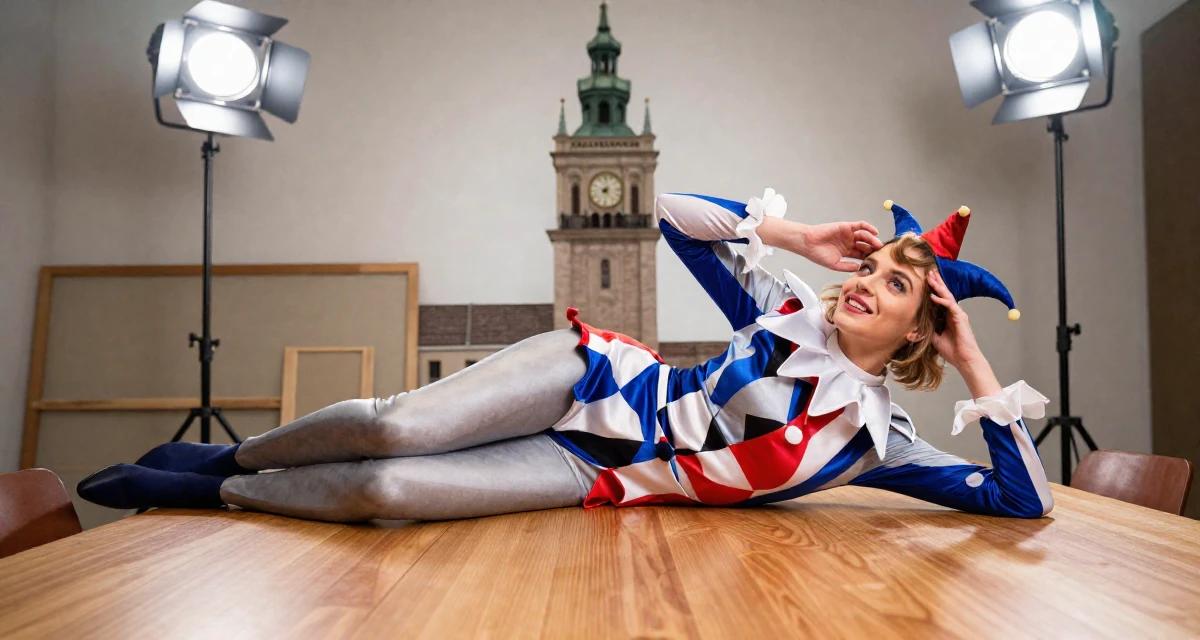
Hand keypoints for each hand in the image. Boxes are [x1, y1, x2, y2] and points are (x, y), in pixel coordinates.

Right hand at [795, 221, 882, 271]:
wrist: (808, 243)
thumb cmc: (818, 254)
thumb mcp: (834, 265)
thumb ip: (847, 266)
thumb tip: (860, 267)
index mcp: (846, 252)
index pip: (861, 255)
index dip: (869, 258)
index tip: (877, 262)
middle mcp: (849, 243)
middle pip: (865, 245)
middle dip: (873, 249)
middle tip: (881, 253)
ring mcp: (848, 234)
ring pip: (864, 236)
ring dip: (872, 240)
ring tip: (878, 245)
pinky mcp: (846, 227)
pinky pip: (860, 226)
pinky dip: (868, 228)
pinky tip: (875, 233)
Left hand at [927, 269, 1001, 397]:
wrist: (964, 359)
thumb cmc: (952, 350)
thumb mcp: (933, 339)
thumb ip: (924, 333)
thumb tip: (910, 334)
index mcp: (947, 317)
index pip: (940, 299)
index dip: (934, 289)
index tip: (926, 280)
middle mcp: (953, 313)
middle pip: (944, 294)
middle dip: (937, 282)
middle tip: (929, 272)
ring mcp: (958, 314)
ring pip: (947, 296)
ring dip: (939, 287)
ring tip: (931, 277)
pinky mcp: (961, 318)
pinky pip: (950, 305)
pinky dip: (941, 300)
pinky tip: (933, 296)